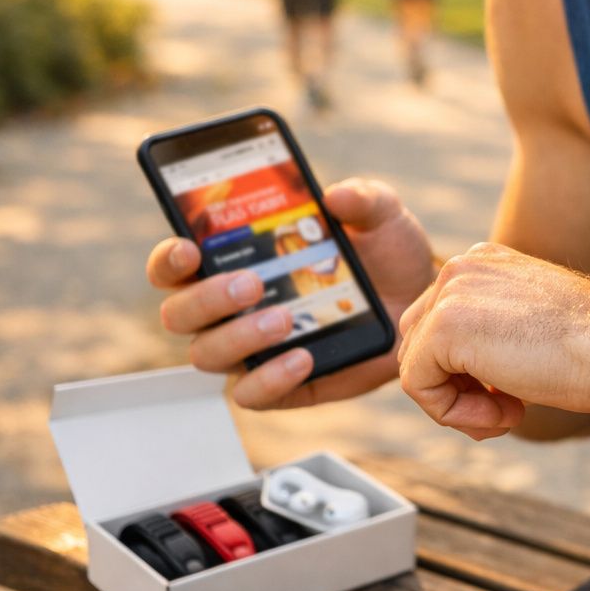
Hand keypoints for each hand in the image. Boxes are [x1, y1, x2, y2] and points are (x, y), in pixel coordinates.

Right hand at [146, 178, 435, 409]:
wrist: (420, 299)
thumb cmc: (383, 251)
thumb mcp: (380, 215)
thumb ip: (362, 198)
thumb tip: (337, 196)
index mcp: (235, 259)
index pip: (174, 263)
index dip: (169, 258)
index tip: (189, 248)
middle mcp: (231, 307)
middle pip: (180, 313)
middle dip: (207, 298)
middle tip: (252, 283)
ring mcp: (253, 349)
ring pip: (208, 354)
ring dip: (239, 337)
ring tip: (285, 318)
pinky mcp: (284, 385)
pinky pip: (253, 394)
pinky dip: (270, 378)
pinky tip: (303, 357)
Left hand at [397, 243, 589, 441]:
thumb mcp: (532, 328)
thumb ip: (492, 336)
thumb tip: (459, 375)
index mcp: (483, 263)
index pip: (440, 325)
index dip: (468, 373)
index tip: (512, 391)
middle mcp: (461, 268)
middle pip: (421, 345)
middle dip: (458, 389)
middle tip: (506, 408)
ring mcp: (450, 293)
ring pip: (418, 368)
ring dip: (460, 405)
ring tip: (507, 413)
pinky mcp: (445, 327)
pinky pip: (419, 386)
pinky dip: (453, 413)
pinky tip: (504, 413)